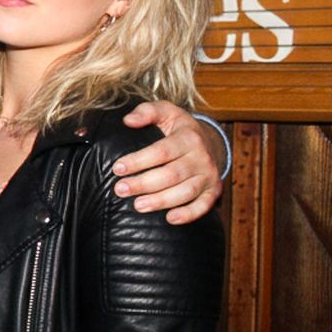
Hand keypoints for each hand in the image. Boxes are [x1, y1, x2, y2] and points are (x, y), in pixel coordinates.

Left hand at [113, 101, 223, 223]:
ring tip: (137, 205)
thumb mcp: (165, 112)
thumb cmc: (178, 128)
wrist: (209, 140)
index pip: (161, 151)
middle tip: (120, 190)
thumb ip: (147, 111)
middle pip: (171, 174)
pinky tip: (170, 219)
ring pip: (186, 192)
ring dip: (161, 201)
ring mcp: (209, 175)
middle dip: (144, 184)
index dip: (139, 161)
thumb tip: (128, 120)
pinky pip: (204, 205)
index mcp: (188, 137)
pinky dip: (189, 214)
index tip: (117, 168)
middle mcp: (202, 157)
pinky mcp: (214, 190)